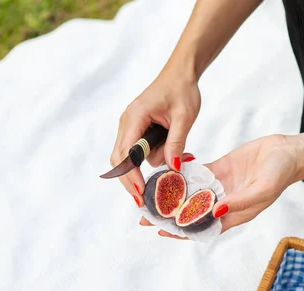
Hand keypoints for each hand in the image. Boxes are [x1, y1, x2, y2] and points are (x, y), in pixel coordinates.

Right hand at [110, 70, 200, 206]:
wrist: (181, 75)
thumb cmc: (183, 92)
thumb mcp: (184, 118)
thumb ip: (177, 143)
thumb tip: (173, 169)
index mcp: (135, 117)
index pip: (126, 153)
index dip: (131, 176)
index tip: (140, 193)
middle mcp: (127, 122)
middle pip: (119, 159)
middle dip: (129, 181)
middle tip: (142, 202)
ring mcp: (129, 126)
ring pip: (129, 157)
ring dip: (146, 168)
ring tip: (170, 170)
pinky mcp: (136, 129)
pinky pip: (138, 151)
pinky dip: (151, 159)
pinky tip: (169, 158)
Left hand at [147, 134, 301, 238]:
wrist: (288, 151)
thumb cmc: (280, 174)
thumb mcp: (262, 190)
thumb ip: (239, 202)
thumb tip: (214, 212)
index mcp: (235, 213)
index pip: (204, 227)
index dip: (183, 231)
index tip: (163, 231)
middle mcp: (225, 202)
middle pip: (192, 212)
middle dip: (170, 215)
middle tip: (146, 215)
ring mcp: (221, 186)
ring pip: (191, 193)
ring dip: (172, 195)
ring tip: (150, 195)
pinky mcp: (221, 169)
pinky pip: (198, 174)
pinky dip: (182, 174)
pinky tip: (166, 172)